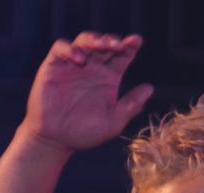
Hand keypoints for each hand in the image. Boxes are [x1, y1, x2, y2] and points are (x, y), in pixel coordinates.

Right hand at [22, 32, 154, 153]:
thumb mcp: (113, 122)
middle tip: (119, 45)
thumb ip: (130, 106)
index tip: (136, 42)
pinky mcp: (53, 66)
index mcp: (108, 77)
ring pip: (84, 41)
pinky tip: (79, 59)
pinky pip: (61, 48)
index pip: (122, 55)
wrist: (56, 141)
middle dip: (113, 41)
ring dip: (94, 40)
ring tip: (102, 47)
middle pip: (104, 44)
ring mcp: (72, 65)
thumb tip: (150, 89)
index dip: (130, 46)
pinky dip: (70, 49)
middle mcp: (92, 68)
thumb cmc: (84, 133)